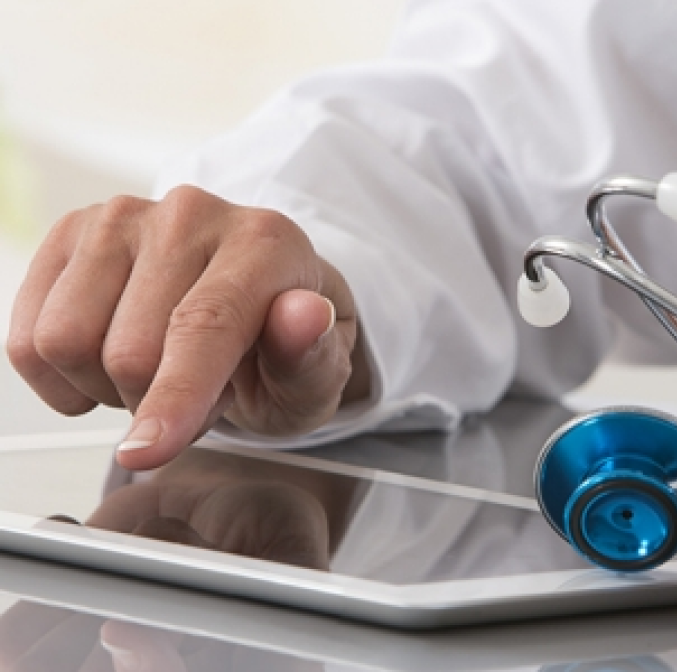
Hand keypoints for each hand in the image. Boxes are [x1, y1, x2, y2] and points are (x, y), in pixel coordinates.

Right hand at [6, 187, 369, 469]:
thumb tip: (306, 317)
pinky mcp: (71, 232)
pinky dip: (62, 375)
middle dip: (158, 402)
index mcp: (265, 245)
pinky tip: (111, 358)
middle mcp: (192, 214)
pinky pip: (28, 337)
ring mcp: (124, 217)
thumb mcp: (316, 377)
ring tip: (158, 369)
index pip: (206, 324)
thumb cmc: (283, 349)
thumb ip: (312, 356)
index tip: (147, 449)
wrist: (251, 306)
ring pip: (64, 341)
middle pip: (128, 351)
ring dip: (106, 386)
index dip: (175, 396)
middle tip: (200, 391)